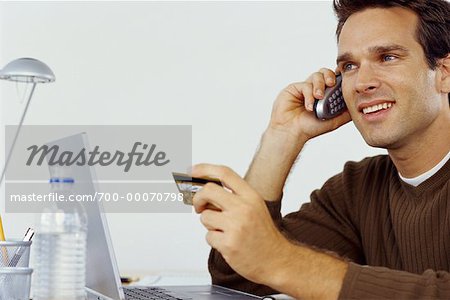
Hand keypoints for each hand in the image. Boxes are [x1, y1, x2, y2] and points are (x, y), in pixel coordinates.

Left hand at [192, 163, 290, 283]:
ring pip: (205, 216)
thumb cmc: (263, 235)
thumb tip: (205, 191)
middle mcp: (244, 208)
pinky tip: (228, 243)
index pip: (224, 173)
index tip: (192, 171)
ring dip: (209, 224)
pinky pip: (208, 236)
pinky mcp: (228, 244)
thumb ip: (233, 197)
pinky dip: (214, 240)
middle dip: (198, 198)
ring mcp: (236, 226)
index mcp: (251, 196)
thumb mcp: (255, 207)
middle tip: (199, 206)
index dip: (204, 169)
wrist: (276, 260)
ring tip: (224, 231)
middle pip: (208, 190)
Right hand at [269, 68, 350, 142]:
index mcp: (325, 95)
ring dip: (319, 86)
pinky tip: (309, 106)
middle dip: (330, 76)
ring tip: (318, 98)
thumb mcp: (333, 121)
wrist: (292, 132)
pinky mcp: (294, 88)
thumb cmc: (309, 128)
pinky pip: (305, 85)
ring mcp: (304, 88)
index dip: (339, 76)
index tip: (344, 77)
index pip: (334, 80)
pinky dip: (309, 95)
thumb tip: (360, 107)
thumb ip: (345, 113)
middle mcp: (315, 89)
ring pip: (316, 76)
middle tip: (331, 84)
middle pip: (325, 72)